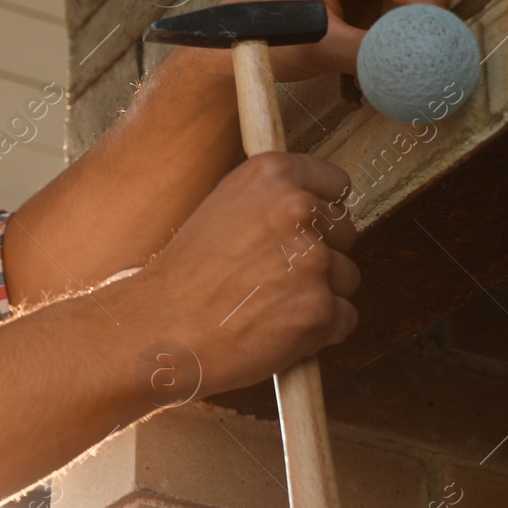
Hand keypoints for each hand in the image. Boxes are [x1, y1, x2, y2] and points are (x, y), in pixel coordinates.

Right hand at [115, 151, 359, 396]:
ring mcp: (313, 261)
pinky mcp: (321, 309)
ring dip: (319, 295)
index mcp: (272, 175)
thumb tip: (309, 208)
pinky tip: (276, 329)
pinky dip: (319, 331)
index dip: (324, 211)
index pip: (336, 185)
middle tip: (276, 276)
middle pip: (345, 233)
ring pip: (347, 278)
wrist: (160, 328)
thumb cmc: (182, 277)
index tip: (311, 230)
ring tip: (269, 305)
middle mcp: (299, 209)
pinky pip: (344, 319)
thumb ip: (268, 203)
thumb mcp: (220, 210)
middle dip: (322, 255)